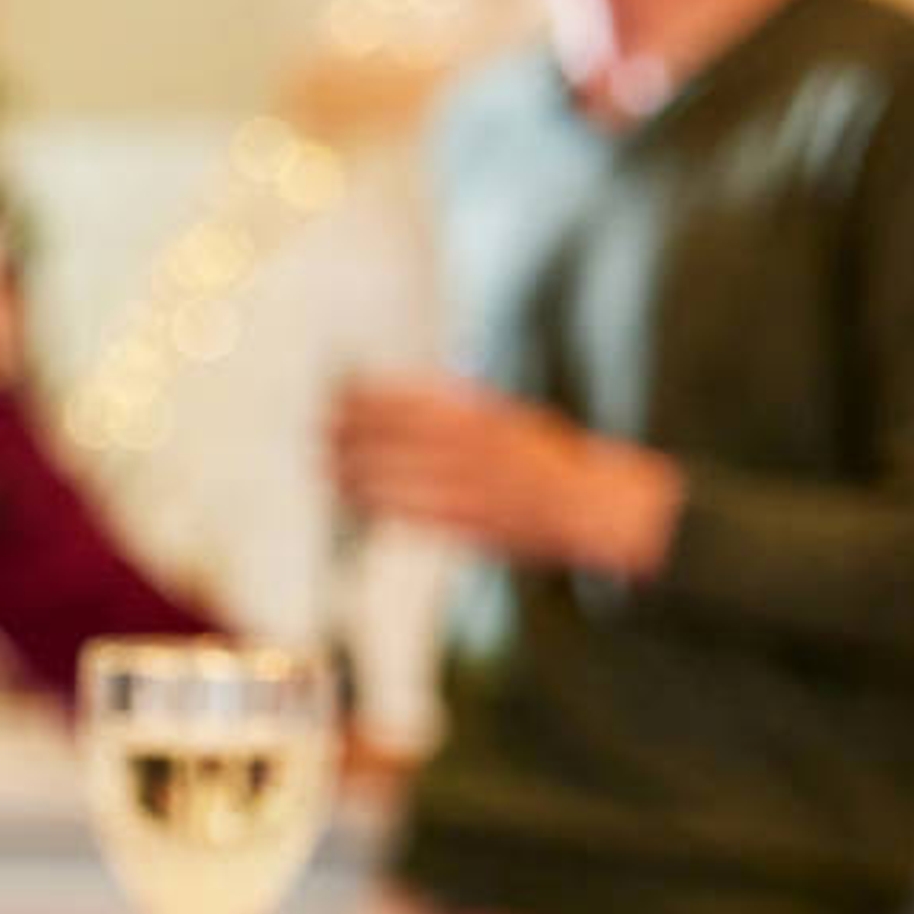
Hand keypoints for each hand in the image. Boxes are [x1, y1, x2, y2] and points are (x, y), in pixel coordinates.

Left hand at [328, 373, 685, 579]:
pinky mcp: (469, 524)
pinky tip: (351, 495)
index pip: (415, 400)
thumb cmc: (552, 465)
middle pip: (396, 434)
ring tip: (322, 459)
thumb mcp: (516, 420)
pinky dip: (377, 501)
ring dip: (354, 466)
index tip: (339, 390)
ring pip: (397, 473)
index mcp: (486, 416)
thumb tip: (428, 390)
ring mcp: (471, 487)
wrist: (598, 510)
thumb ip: (470, 410)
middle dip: (353, 429)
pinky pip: (411, 510)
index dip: (372, 397)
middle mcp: (475, 449)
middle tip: (315, 424)